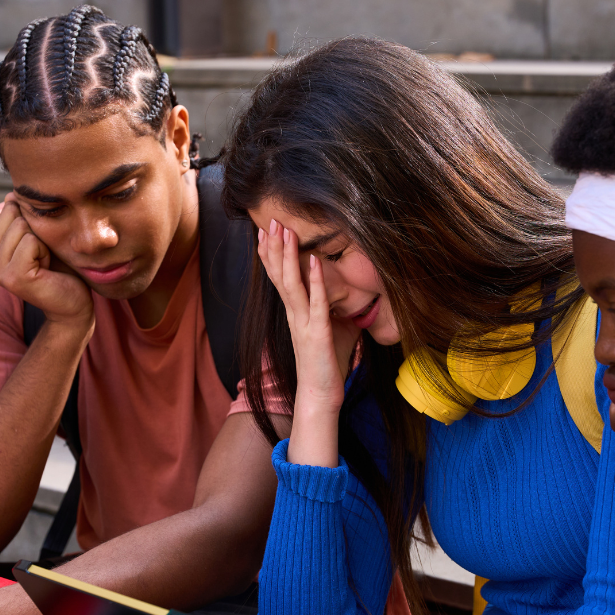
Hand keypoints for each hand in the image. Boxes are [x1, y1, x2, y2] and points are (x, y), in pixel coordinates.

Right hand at [0, 194, 93, 330]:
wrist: (75, 305)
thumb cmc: (61, 270)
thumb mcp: (40, 239)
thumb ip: (23, 219)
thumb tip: (11, 194)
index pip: (8, 210)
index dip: (33, 224)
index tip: (40, 248)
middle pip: (14, 217)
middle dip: (38, 232)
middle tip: (45, 257)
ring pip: (22, 227)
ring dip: (43, 242)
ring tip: (45, 263)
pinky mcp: (13, 277)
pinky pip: (31, 242)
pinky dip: (45, 251)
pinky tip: (47, 270)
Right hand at [257, 219, 359, 466]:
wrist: (320, 393)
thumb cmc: (327, 362)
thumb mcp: (333, 328)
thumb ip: (334, 308)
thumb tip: (347, 293)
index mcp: (295, 313)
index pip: (279, 278)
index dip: (272, 255)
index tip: (268, 232)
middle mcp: (294, 315)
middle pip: (279, 275)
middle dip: (275, 247)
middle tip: (270, 221)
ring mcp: (303, 323)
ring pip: (291, 284)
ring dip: (288, 256)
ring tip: (284, 232)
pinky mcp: (317, 333)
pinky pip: (316, 302)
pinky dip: (315, 281)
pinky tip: (314, 260)